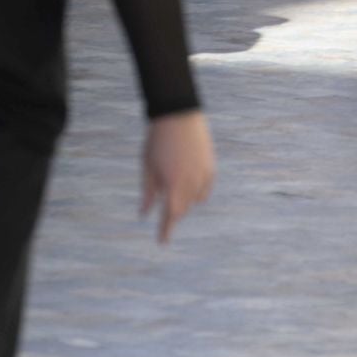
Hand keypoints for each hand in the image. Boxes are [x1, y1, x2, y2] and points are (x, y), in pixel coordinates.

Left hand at [141, 110, 215, 243]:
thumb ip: (148, 192)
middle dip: (173, 214)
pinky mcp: (211, 168)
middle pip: (182, 210)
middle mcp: (191, 184)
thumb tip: (144, 214)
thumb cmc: (157, 140)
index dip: (165, 231)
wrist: (177, 114)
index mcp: (173, 185)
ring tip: (174, 186)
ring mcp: (203, 176)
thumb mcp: (147, 166)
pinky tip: (188, 183)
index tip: (162, 242)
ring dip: (184, 201)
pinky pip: (204, 189)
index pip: (170, 216)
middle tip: (164, 215)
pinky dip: (196, 191)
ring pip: (195, 200)